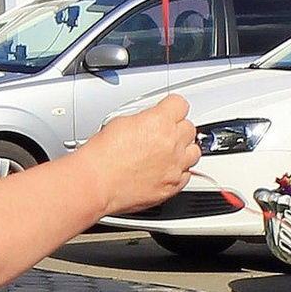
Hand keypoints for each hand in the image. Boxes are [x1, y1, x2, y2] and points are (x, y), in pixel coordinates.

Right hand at [93, 92, 198, 212]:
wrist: (97, 182)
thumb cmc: (103, 155)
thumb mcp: (122, 121)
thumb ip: (144, 119)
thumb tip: (149, 121)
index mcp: (160, 122)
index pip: (181, 104)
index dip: (173, 108)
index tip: (170, 111)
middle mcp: (172, 143)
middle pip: (189, 128)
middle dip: (178, 129)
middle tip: (164, 134)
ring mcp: (175, 166)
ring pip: (194, 152)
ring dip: (183, 150)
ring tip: (168, 153)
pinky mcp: (172, 186)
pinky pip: (186, 175)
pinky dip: (178, 172)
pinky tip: (165, 170)